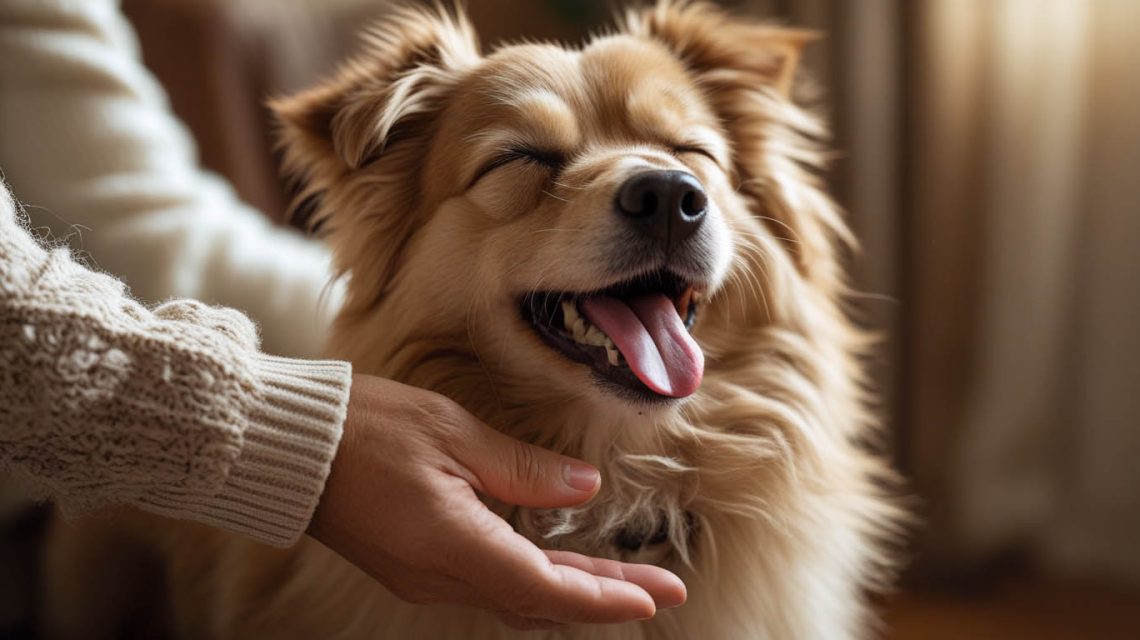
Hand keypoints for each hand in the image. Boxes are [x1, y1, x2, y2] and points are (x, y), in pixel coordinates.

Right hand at [309, 374, 685, 629]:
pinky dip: (532, 582)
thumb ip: (523, 469)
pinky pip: (486, 585)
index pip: (545, 588)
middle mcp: (438, 576)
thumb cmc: (364, 427)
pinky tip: (556, 571)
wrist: (289, 446)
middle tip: (662, 590)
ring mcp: (422, 577)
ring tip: (624, 581)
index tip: (655, 595)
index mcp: (452, 544)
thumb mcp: (452, 432)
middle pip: (537, 599)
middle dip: (603, 596)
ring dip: (569, 591)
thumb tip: (583, 487)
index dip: (604, 597)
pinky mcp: (411, 566)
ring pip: (513, 596)